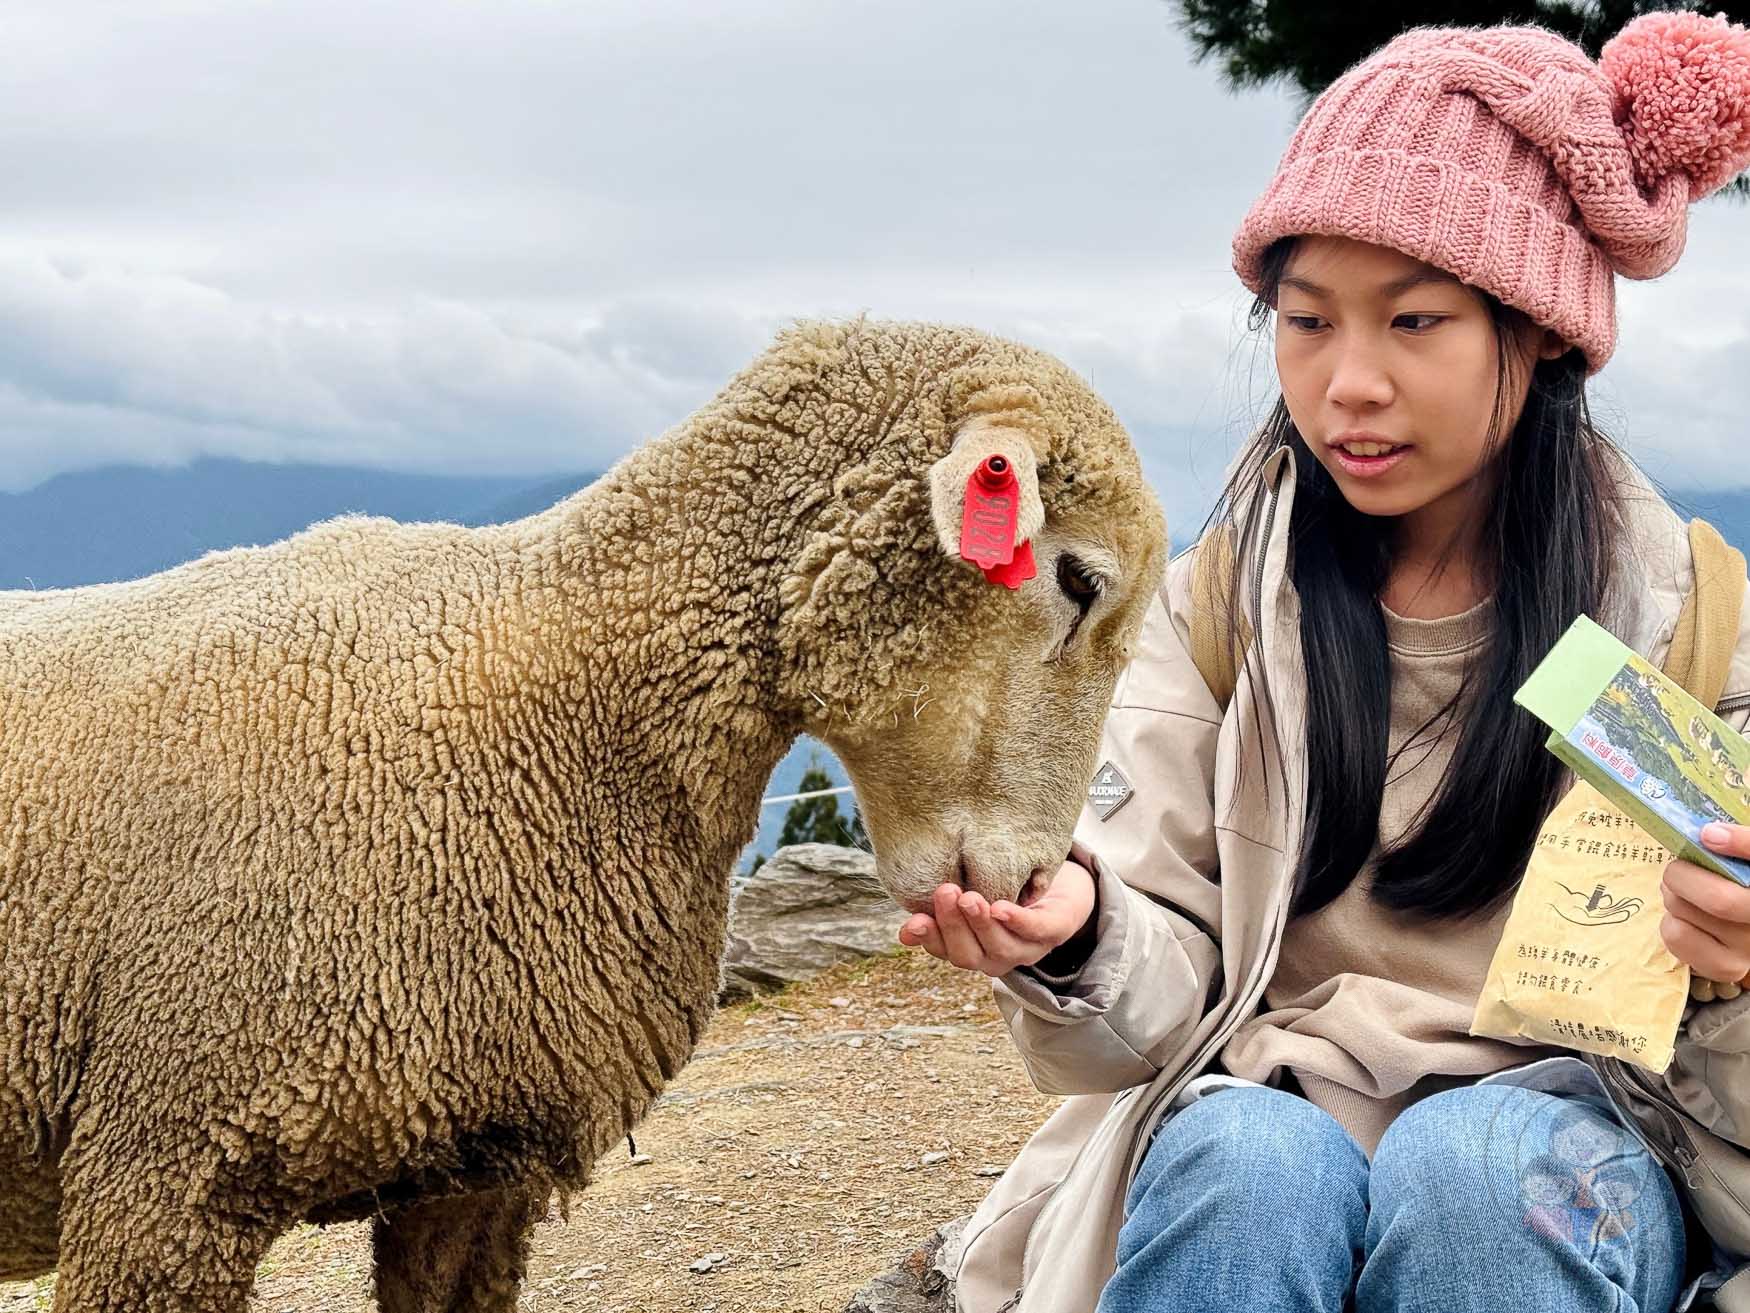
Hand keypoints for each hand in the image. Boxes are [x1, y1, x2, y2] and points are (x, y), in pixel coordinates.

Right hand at [896, 858, 1095, 976]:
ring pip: (1001, 948)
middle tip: (944, 892)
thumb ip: (942, 910)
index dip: (928, 938)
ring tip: (969, 897)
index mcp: (971, 949)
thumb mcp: (970, 897)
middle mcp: (996, 957)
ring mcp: (1026, 949)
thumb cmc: (1005, 891)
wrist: (1059, 888)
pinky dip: (1017, 921)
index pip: (943, 950)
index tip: (913, 922)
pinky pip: (1035, 931)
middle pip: (968, 954)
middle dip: (954, 926)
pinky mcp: (1054, 932)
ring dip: (982, 924)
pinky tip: (1000, 907)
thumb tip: (904, 933)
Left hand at [1661, 823, 1749, 992]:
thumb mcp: (1733, 860)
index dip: (1741, 844)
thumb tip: (1709, 835)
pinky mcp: (1728, 967)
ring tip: (1683, 896)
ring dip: (1671, 897)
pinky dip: (1669, 922)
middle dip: (1681, 877)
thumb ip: (1730, 846)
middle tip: (1676, 871)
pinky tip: (1685, 920)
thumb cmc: (1730, 880)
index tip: (1708, 835)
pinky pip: (1677, 935)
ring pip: (1688, 912)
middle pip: (1717, 899)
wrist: (1735, 923)